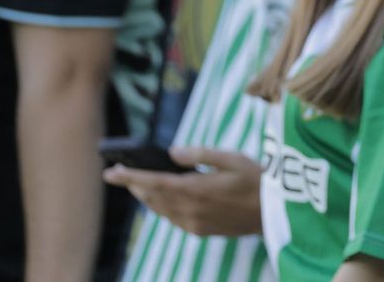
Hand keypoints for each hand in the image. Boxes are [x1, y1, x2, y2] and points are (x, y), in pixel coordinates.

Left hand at [102, 147, 261, 236]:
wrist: (273, 212)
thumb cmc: (256, 179)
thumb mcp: (232, 158)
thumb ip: (200, 154)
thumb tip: (172, 152)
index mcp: (196, 188)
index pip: (153, 182)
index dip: (130, 177)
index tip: (110, 172)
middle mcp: (190, 209)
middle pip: (152, 198)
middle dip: (134, 186)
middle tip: (121, 173)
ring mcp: (193, 223)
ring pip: (160, 210)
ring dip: (146, 197)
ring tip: (137, 184)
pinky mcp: (199, 231)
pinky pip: (172, 219)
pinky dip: (162, 207)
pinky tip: (163, 198)